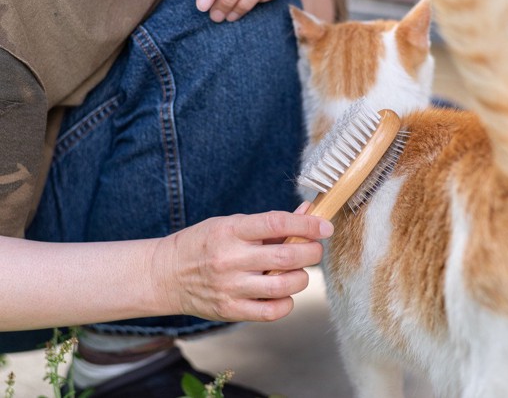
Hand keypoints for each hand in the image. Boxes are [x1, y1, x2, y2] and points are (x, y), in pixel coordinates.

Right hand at [152, 204, 331, 321]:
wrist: (166, 275)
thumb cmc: (204, 244)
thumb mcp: (231, 224)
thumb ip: (270, 224)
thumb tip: (308, 214)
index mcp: (230, 230)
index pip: (277, 223)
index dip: (307, 224)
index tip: (324, 227)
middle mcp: (230, 259)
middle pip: (288, 256)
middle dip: (312, 252)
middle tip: (314, 250)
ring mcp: (230, 287)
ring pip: (285, 285)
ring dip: (302, 277)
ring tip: (296, 271)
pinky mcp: (230, 311)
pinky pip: (272, 311)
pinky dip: (287, 302)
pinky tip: (282, 293)